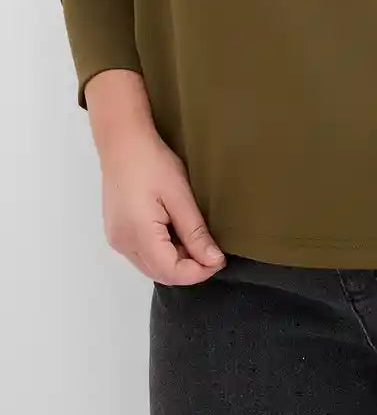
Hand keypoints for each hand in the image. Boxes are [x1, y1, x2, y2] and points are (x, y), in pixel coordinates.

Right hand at [98, 125, 226, 284]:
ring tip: (198, 241)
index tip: (220, 259)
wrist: (122, 142)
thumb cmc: (153, 163)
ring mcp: (117, 239)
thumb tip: (213, 261)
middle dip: (189, 268)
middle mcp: (123, 244)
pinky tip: (177, 234)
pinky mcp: (117, 232)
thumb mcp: (180, 196)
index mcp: (138, 236)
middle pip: (159, 273)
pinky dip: (162, 252)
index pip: (171, 272)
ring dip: (175, 261)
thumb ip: (195, 232)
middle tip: (213, 251)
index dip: (198, 272)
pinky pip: (142, 253)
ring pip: (150, 266)